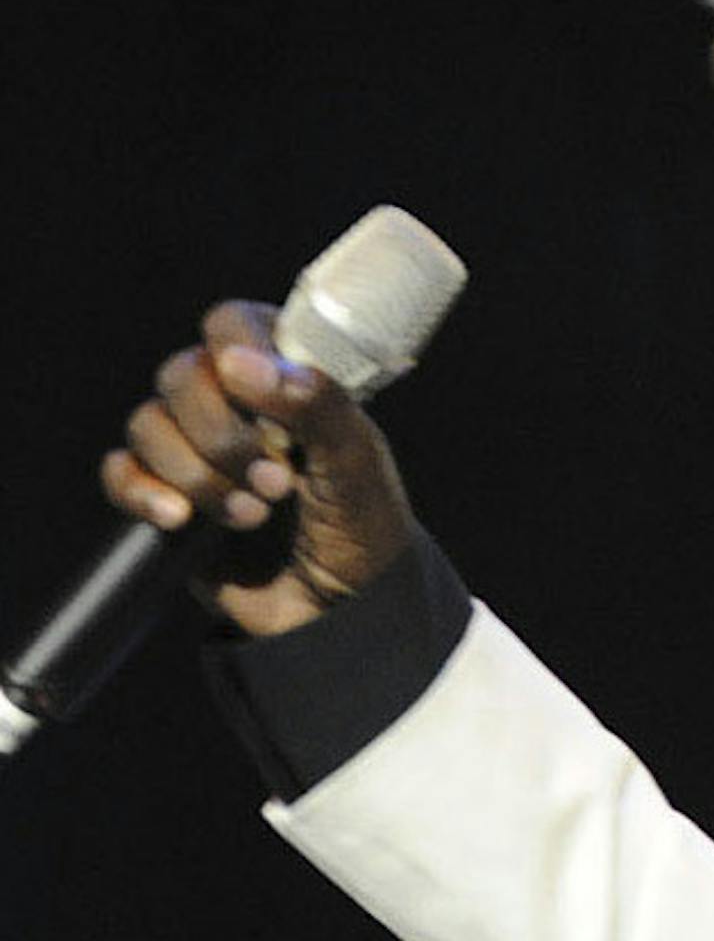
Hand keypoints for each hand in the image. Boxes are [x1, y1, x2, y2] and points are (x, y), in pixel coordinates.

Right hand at [99, 300, 413, 635]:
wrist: (346, 615)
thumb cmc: (364, 531)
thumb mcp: (358, 464)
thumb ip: (317, 404)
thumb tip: (244, 365)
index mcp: (281, 377)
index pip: (232, 325)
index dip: (235, 349)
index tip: (256, 389)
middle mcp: (231, 405)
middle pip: (181, 376)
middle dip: (222, 434)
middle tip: (277, 483)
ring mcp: (194, 451)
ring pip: (148, 425)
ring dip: (198, 473)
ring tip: (253, 515)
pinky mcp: (167, 498)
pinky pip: (121, 474)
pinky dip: (142, 492)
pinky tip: (180, 519)